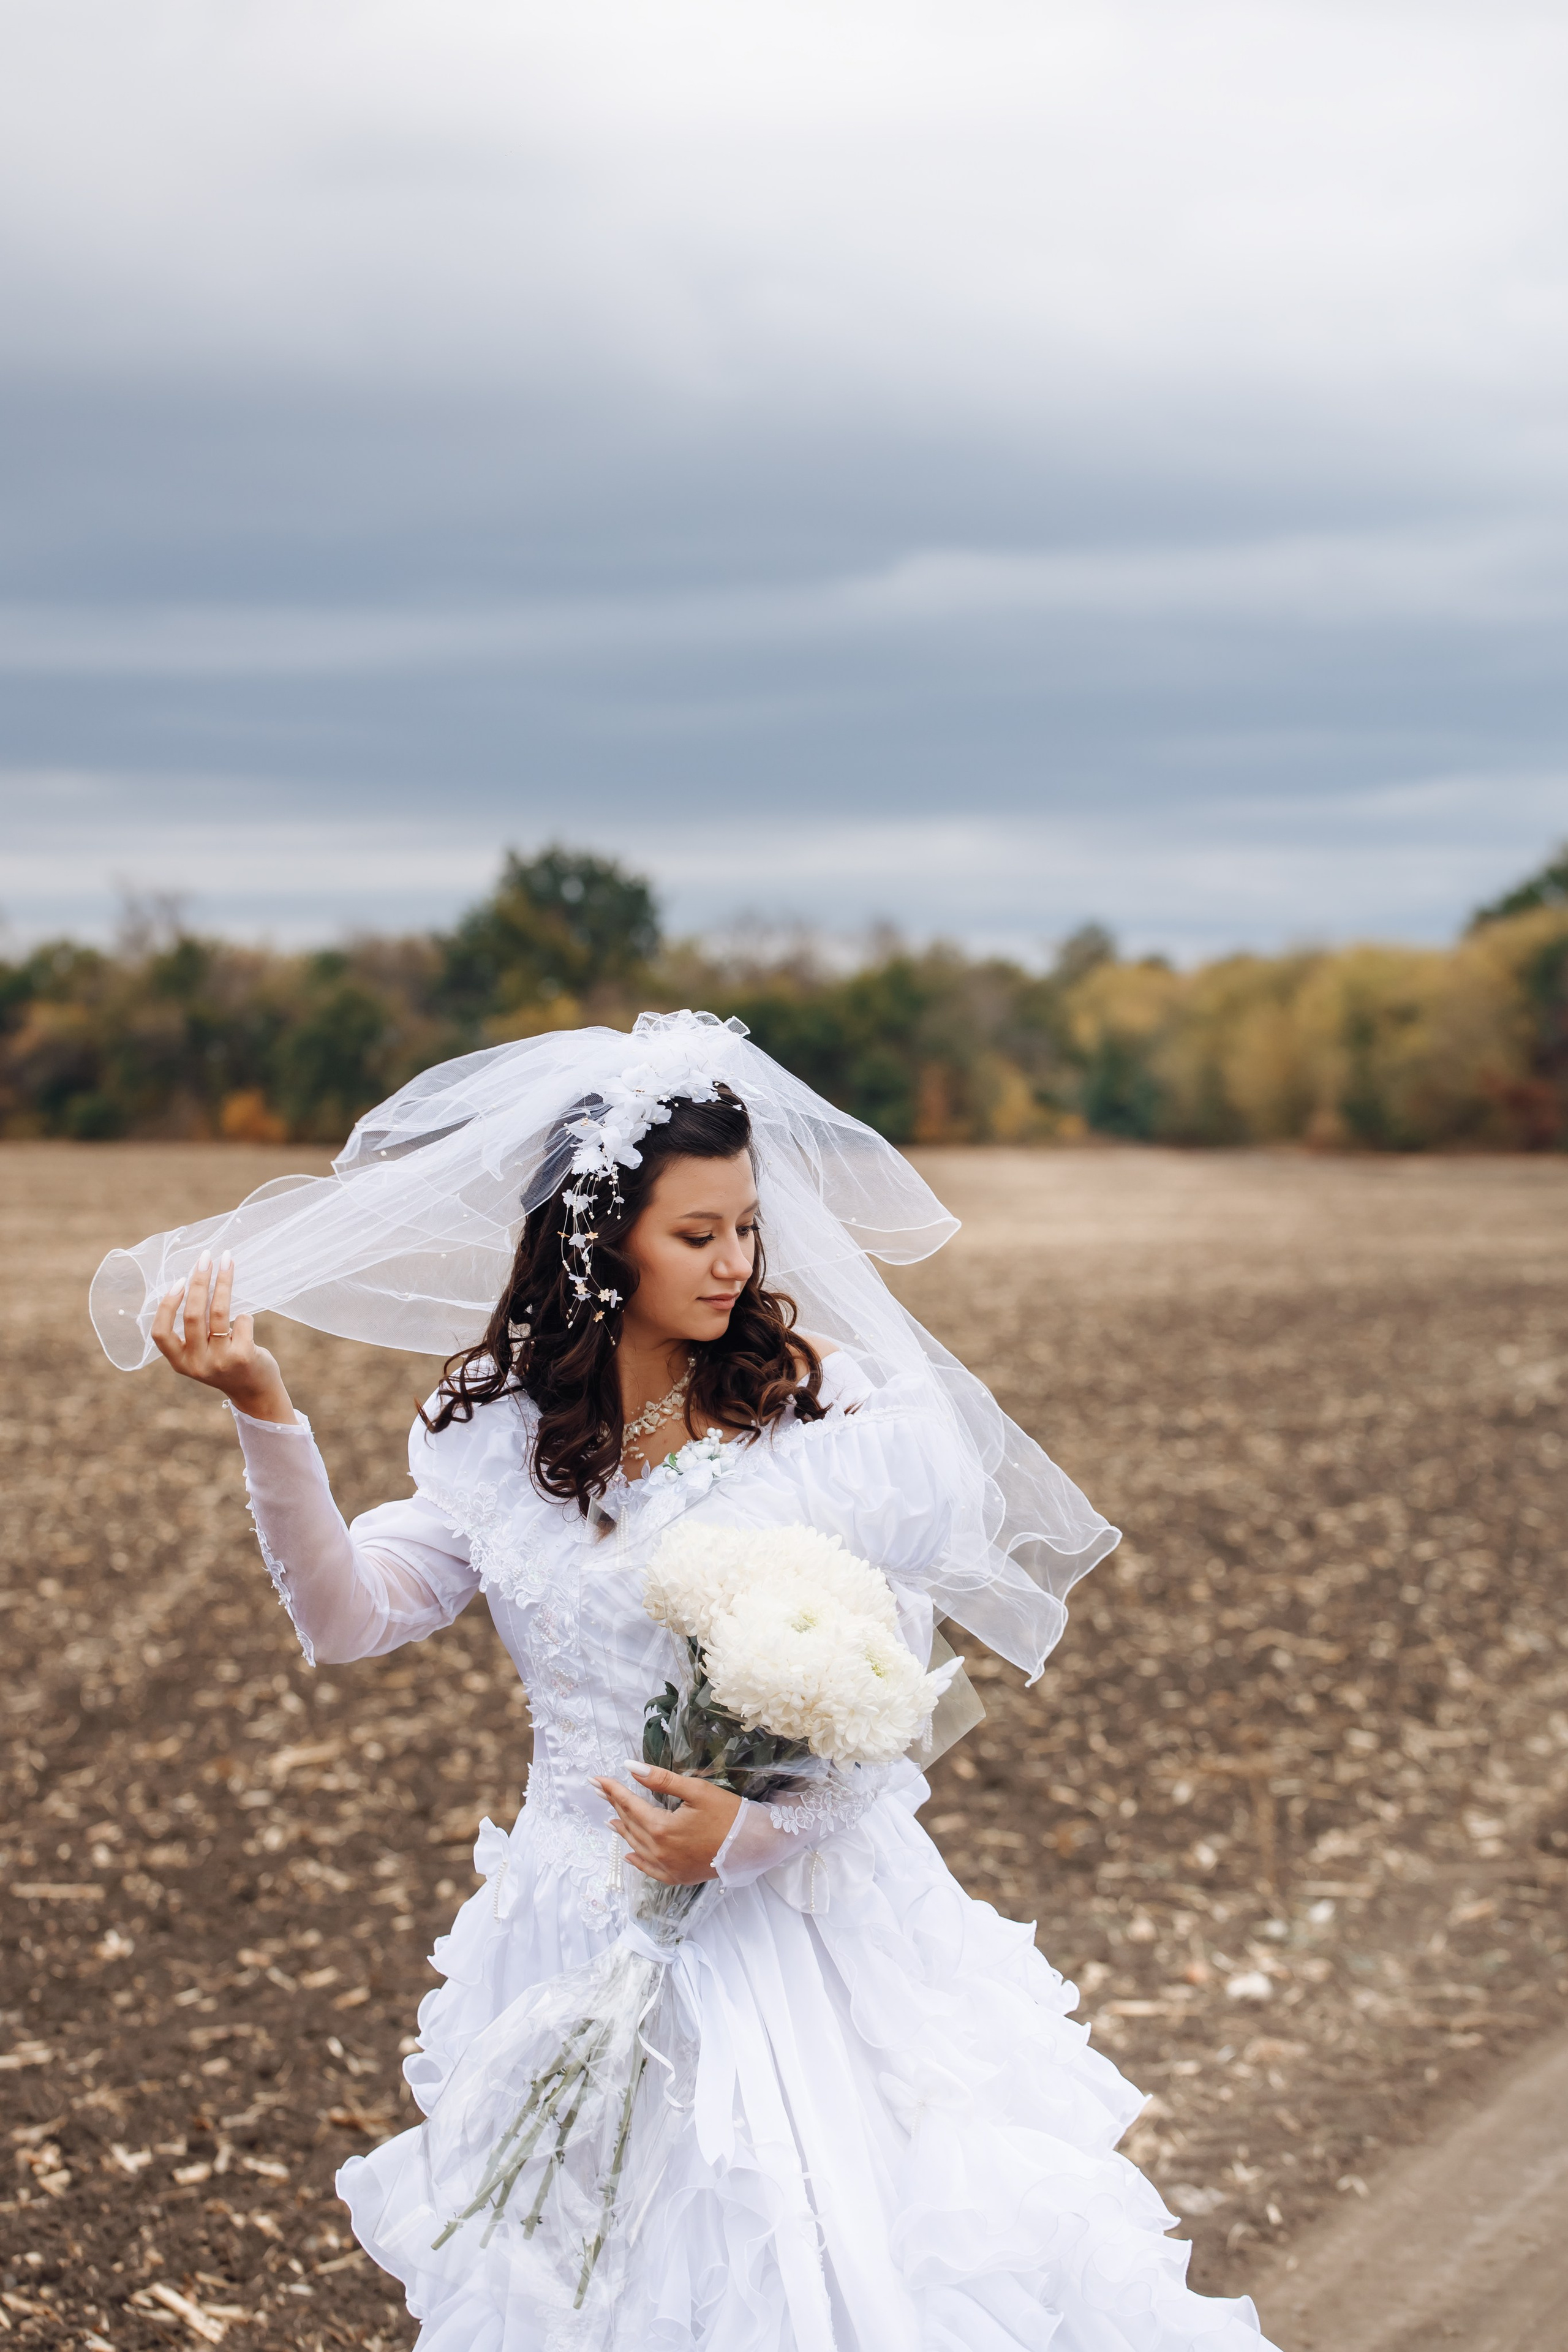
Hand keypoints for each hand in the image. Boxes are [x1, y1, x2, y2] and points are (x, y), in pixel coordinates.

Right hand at [151, 1252, 295, 1424]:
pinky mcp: (243, 1356)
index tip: (178, 1281)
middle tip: (205, 1257)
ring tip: (228, 1261)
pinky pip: (242, 1321)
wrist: (256, 1392)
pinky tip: (245, 1320)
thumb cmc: (226, 1363)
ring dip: (224, 1282)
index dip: (167, 1306)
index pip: (160, 1333)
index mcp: (179, 1362)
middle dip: (199, 1281)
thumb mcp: (201, 1354)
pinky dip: (244, 1315)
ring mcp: (220, 1361)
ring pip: (218, 1313)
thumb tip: (194, 1282)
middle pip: (192, 1315)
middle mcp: (197, 1364)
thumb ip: (193, 1331)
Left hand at [594, 1764, 741, 1885]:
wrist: (751, 1847)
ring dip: (622, 1829)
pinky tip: (629, 1854)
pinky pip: (648, 1869)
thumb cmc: (727, 1815)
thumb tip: (630, 1767)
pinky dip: (636, 1859)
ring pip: (636, 1845)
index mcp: (661, 1828)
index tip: (596, 1779)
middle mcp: (658, 1851)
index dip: (612, 1790)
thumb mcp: (696, 1791)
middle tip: (598, 1791)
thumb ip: (661, 1780)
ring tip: (610, 1818)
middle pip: (630, 1824)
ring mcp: (666, 1868)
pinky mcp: (676, 1877)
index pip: (629, 1804)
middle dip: (614, 1805)